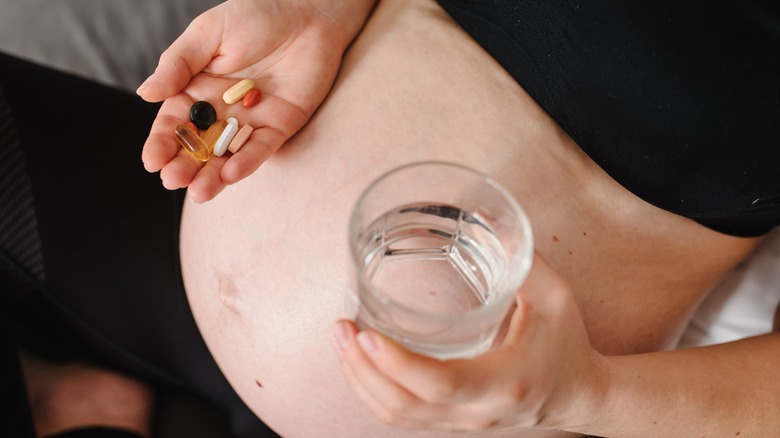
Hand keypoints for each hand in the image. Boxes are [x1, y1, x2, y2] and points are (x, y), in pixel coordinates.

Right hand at [138, 0, 371, 201]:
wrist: (307, 11)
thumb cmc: (255, 15)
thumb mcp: (208, 34)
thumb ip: (179, 64)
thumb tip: (145, 94)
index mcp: (197, 90)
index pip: (175, 122)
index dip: (163, 142)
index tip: (152, 161)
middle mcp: (222, 111)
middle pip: (199, 146)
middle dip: (186, 165)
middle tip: (173, 181)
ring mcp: (251, 121)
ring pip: (228, 154)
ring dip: (213, 175)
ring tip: (199, 192)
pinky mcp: (281, 125)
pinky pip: (262, 147)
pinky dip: (247, 161)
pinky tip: (230, 174)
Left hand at [333, 252, 608, 432]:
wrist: (578, 396)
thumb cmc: (566, 344)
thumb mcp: (556, 296)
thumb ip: (522, 258)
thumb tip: (485, 216)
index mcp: (506, 380)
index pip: (442, 382)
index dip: (398, 363)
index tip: (365, 333)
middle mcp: (478, 411)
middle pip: (404, 405)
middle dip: (362, 368)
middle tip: (341, 327)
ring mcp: (460, 423)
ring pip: (395, 415)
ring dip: (359, 379)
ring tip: (341, 338)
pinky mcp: (449, 422)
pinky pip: (400, 415)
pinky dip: (371, 388)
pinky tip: (359, 359)